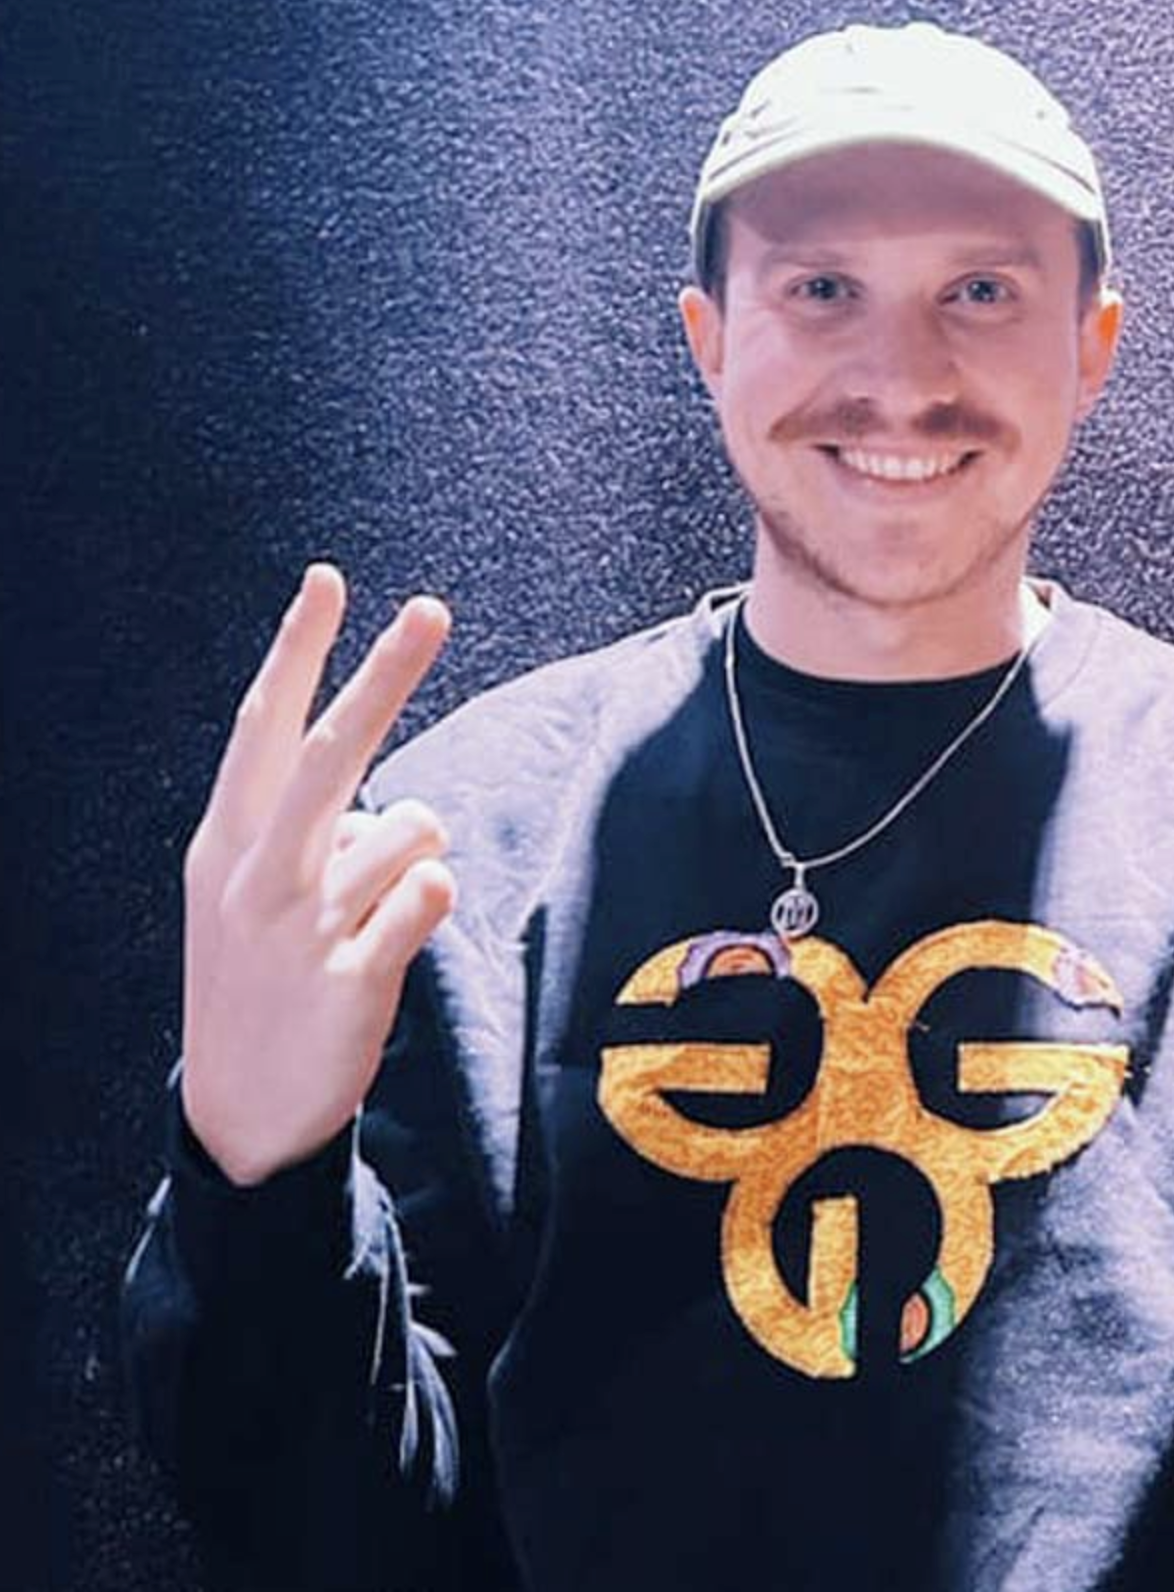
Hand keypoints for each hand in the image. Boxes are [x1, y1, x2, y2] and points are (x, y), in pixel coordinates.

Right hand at [179, 565, 456, 1185]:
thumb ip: (300, 830)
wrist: (240, 1110)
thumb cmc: (257, 979)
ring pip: (407, 828)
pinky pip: (431, 897)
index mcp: (227, 842)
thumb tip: (376, 795)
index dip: (298, 650)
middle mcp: (257, 872)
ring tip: (373, 912)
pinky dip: (431, 904)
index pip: (265, 726)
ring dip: (415, 856)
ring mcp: (301, 925)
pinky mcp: (350, 977)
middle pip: (330, 750)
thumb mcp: (245, 896)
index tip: (328, 580)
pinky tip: (394, 939)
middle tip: (431, 608)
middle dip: (383, 673)